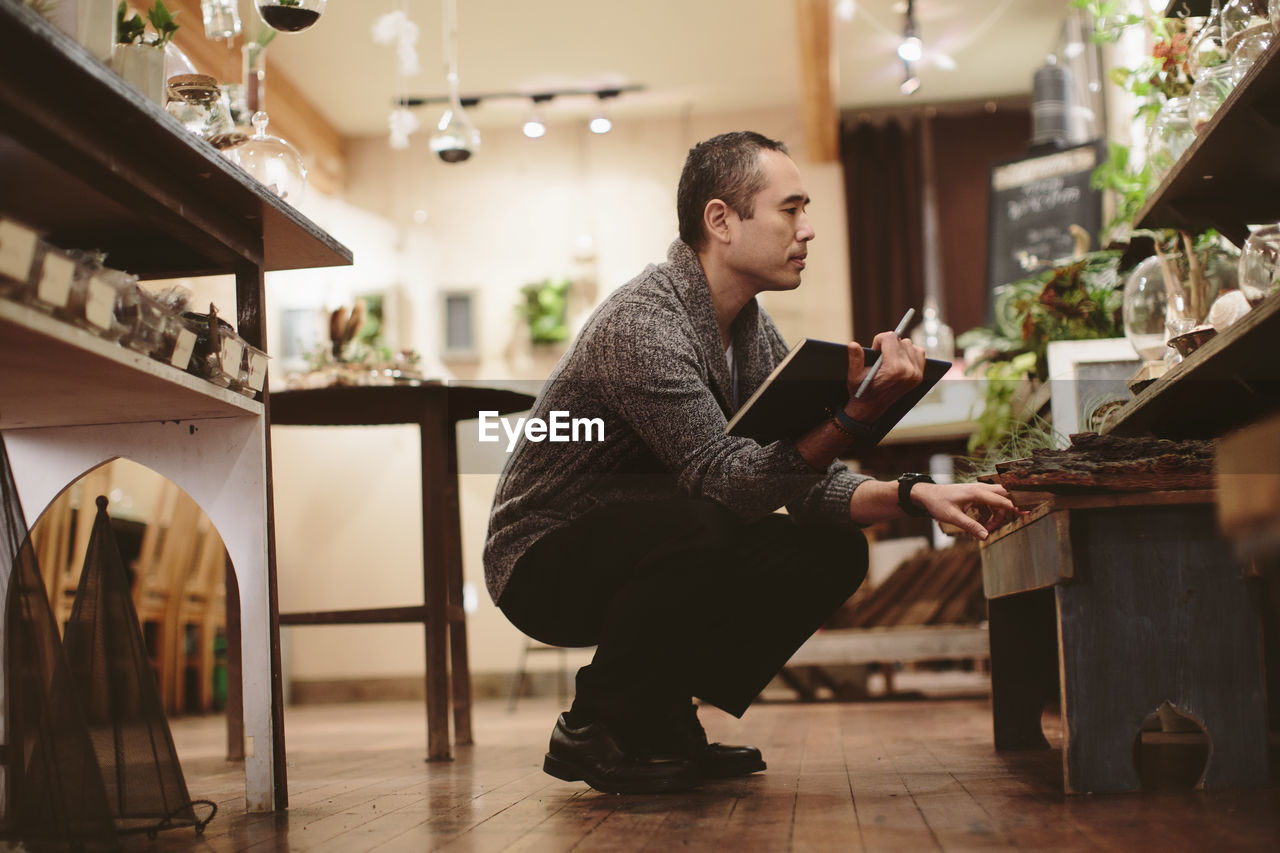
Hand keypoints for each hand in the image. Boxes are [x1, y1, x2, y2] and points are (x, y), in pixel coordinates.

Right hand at [843, 332, 925, 422]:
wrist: (871, 408)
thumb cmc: (862, 391)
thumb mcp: (854, 376)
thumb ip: (855, 358)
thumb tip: (853, 344)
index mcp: (894, 369)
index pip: (890, 338)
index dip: (879, 340)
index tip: (874, 350)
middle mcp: (909, 371)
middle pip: (901, 341)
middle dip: (889, 345)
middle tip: (880, 357)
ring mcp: (916, 374)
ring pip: (911, 345)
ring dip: (899, 348)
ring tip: (889, 359)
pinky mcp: (919, 376)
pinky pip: (919, 353)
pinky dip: (909, 353)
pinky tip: (899, 360)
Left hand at [909, 482, 1025, 540]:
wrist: (927, 495)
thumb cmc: (939, 503)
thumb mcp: (953, 517)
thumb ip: (971, 526)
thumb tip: (986, 537)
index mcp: (976, 492)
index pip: (1001, 499)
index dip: (1014, 507)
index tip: (1026, 513)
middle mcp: (980, 489)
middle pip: (1003, 495)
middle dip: (1010, 508)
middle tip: (1020, 517)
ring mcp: (978, 491)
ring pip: (997, 501)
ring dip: (996, 515)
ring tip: (988, 529)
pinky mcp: (975, 496)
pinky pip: (989, 504)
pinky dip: (988, 514)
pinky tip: (981, 524)